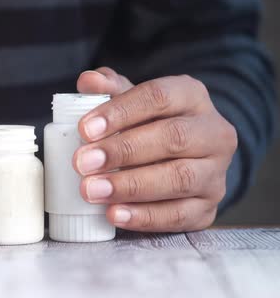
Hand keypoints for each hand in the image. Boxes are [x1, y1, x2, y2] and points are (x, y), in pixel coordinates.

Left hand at [73, 67, 236, 231]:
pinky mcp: (208, 208)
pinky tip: (114, 214)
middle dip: (122, 151)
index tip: (84, 129)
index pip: (159, 97)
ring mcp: (215, 173)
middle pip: (172, 137)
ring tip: (92, 190)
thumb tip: (88, 81)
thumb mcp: (130, 102)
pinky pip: (180, 215)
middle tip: (82, 163)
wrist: (181, 160)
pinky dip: (144, 216)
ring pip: (179, 178)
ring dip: (130, 186)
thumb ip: (109, 90)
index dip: (120, 112)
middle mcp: (213, 133)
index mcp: (192, 97)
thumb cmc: (148, 126)